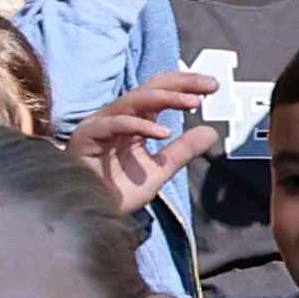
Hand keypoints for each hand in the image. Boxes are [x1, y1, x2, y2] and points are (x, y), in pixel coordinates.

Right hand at [71, 69, 231, 213]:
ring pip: (133, 101)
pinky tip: (164, 133)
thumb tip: (211, 131)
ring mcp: (99, 125)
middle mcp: (116, 117)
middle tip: (209, 85)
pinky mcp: (86, 137)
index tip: (213, 85)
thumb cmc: (117, 191)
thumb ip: (182, 150)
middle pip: (148, 89)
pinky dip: (139, 126)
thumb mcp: (160, 169)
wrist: (90, 213)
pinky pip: (114, 124)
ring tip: (193, 103)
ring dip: (165, 98)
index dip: (184, 85)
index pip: (159, 92)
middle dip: (180, 84)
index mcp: (133, 121)